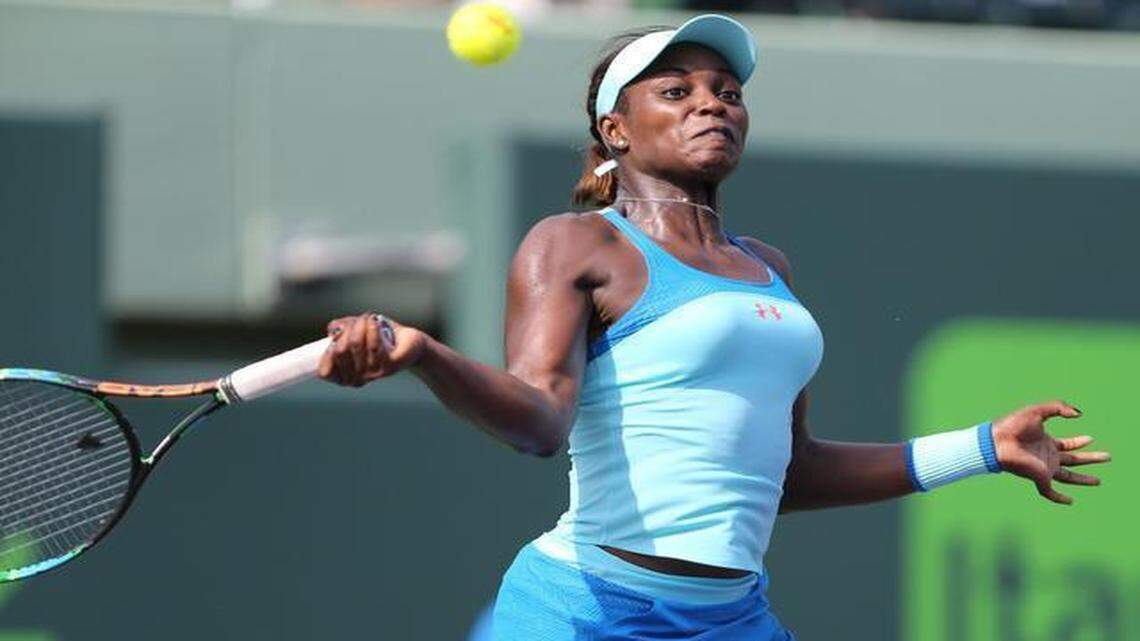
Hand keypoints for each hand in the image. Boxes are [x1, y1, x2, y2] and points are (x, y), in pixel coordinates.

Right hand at [318, 312, 426, 386]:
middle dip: (346, 330)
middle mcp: (357, 379)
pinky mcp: (389, 368)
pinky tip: (374, 320)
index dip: (327, 352)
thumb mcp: (353, 329)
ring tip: (367, 318)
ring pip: (355, 344)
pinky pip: (374, 347)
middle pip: (339, 351)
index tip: (336, 337)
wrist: (408, 341)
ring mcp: (373, 375)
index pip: (325, 372)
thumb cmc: (379, 335)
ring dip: (360, 325)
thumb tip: (332, 331)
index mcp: (345, 376)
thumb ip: (338, 329)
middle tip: (357, 322)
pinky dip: (372, 329)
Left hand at [992, 400, 1110, 504]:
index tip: (1091, 438)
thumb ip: (1059, 407)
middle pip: (1074, 461)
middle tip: (1107, 457)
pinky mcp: (1038, 477)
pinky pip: (1050, 492)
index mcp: (1046, 442)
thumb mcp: (1038, 411)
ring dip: (1084, 479)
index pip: (1067, 445)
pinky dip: (1059, 498)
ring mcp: (1043, 468)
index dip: (1079, 442)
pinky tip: (1070, 501)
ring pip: (1068, 477)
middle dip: (1091, 459)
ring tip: (1099, 481)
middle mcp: (1047, 456)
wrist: (996, 440)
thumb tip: (1079, 414)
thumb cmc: (1012, 425)